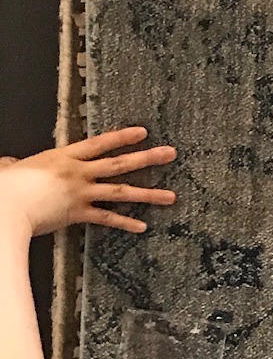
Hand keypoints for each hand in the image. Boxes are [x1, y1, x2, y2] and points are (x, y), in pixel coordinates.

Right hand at [0, 128, 176, 236]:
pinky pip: (106, 219)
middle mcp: (78, 173)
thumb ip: (14, 165)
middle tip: (170, 154)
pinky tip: (142, 226)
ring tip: (171, 196)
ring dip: (148, 194)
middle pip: (119, 163)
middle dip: (147, 158)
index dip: (122, 137)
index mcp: (63, 157)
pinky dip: (125, 223)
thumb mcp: (9, 168)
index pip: (99, 143)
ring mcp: (81, 193)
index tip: (144, 132)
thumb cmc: (6, 188)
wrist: (7, 208)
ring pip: (121, 192)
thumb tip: (8, 164)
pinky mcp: (78, 213)